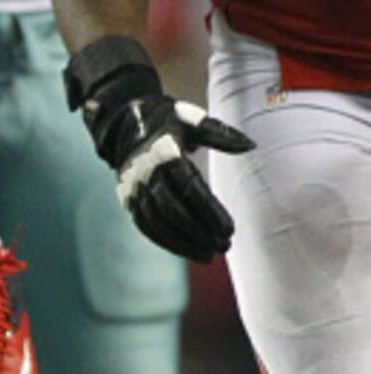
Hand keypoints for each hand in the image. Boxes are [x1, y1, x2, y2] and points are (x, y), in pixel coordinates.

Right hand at [67, 39, 254, 260]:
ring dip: (183, 242)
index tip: (229, 230)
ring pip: (158, 223)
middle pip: (173, 210)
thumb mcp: (191, 118)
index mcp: (163, 153)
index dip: (209, 211)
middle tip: (224, 246)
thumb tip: (251, 145)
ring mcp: (134, 189)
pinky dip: (165, 241)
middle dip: (199, 232)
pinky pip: (146, 225)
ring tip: (209, 255)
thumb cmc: (165, 120)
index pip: (189, 188)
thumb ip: (220, 133)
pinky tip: (186, 249)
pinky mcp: (128, 200)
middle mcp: (145, 173)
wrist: (122, 122)